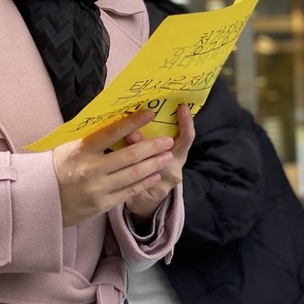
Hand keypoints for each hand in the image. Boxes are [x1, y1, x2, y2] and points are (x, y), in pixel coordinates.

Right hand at [52, 110, 178, 227]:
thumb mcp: (69, 148)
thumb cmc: (57, 168)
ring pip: (132, 174)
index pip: (110, 133)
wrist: (42, 200)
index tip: (149, 113)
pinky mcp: (102, 204)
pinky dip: (144, 183)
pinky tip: (155, 175)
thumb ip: (91, 140)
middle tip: (167, 140)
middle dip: (151, 147)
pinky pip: (128, 191)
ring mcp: (98, 188)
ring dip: (153, 164)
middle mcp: (91, 169)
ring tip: (167, 156)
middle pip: (128, 156)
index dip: (132, 122)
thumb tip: (115, 125)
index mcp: (81, 150)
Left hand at [122, 103, 194, 220]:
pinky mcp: (151, 194)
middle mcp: (175, 168)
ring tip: (123, 143)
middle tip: (133, 131)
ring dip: (137, 157)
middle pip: (170, 154)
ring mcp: (165, 183)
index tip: (182, 107)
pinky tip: (116, 166)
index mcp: (179, 153)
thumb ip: (148, 135)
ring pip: (153, 169)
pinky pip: (141, 183)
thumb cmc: (152, 164)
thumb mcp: (155, 148)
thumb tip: (135, 118)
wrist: (147, 196)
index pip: (187, 137)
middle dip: (152, 143)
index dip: (186, 122)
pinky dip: (130, 173)